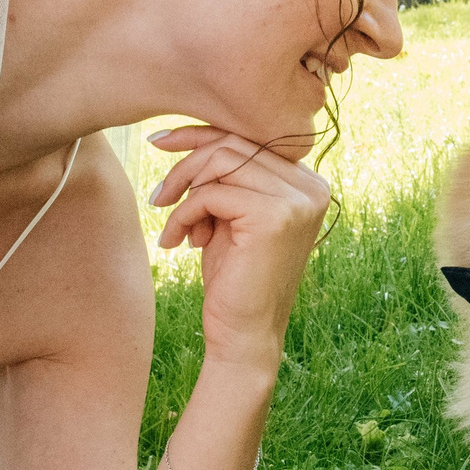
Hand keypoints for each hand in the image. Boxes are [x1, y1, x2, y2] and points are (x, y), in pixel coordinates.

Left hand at [145, 126, 330, 373]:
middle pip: (234, 144)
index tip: (160, 141)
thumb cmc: (234, 278)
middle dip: (186, 163)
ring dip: (183, 189)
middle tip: (158, 196)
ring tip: (170, 222)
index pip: (249, 138)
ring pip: (221, 162)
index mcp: (306, 183)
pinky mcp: (276, 217)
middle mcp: (311, 187)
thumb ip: (224, 177)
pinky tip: (176, 242)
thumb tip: (186, 133)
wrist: (244, 336)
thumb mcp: (228, 216)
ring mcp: (298, 201)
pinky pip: (212, 193)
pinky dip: (184, 214)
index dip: (201, 135)